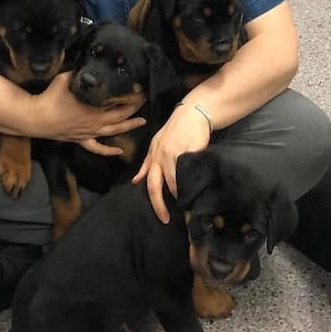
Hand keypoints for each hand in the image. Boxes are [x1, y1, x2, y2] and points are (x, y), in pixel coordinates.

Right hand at [32, 72, 145, 147]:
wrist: (36, 118)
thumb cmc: (51, 97)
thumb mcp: (66, 78)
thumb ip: (79, 72)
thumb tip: (86, 64)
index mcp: (94, 107)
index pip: (119, 102)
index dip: (132, 97)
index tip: (140, 90)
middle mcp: (95, 122)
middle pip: (121, 117)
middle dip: (134, 109)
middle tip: (144, 101)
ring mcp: (89, 133)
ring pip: (114, 132)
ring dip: (129, 127)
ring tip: (141, 122)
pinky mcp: (80, 140)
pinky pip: (97, 148)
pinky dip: (109, 151)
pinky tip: (119, 151)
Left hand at [132, 103, 211, 223]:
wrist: (192, 113)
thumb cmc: (176, 130)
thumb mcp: (156, 144)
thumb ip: (147, 164)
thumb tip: (136, 181)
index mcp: (152, 155)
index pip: (149, 182)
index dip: (153, 200)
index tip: (161, 215)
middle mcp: (160, 156)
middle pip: (155, 186)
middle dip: (159, 205)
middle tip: (166, 218)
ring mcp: (174, 154)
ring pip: (173, 182)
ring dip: (178, 194)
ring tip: (184, 204)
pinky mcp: (188, 152)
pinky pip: (188, 172)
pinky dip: (190, 182)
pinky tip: (193, 189)